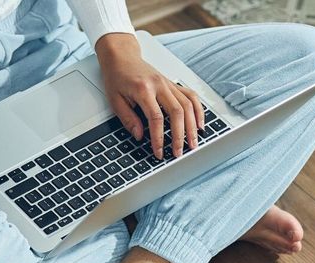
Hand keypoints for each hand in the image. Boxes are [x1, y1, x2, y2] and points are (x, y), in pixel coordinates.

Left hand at [94, 33, 203, 160]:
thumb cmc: (117, 77)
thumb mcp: (115, 100)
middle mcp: (159, 85)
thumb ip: (128, 119)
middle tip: (179, 153)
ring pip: (188, 105)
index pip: (156, 118)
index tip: (159, 152)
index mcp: (143, 89)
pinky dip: (198, 110)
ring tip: (193, 143)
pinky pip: (191, 96)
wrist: (122, 56)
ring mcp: (169, 83)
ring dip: (192, 126)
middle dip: (180, 135)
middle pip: (177, 112)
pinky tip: (199, 124)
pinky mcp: (173, 84)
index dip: (159, 138)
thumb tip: (140, 136)